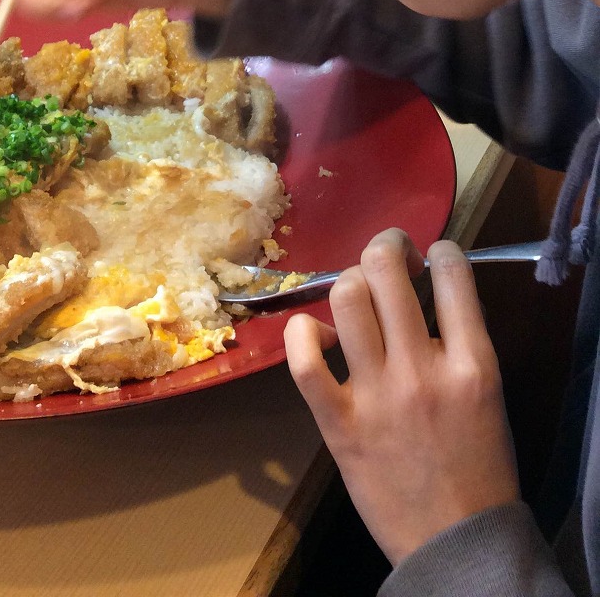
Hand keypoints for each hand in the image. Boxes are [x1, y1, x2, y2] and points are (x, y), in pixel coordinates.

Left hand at [284, 228, 519, 566]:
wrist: (455, 544)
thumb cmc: (478, 469)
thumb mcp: (489, 397)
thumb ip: (460, 345)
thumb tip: (427, 296)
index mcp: (472, 365)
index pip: (454, 275)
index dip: (439, 250)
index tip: (430, 256)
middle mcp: (422, 370)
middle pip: (386, 271)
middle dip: (386, 247)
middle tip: (389, 258)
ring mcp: (377, 395)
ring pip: (346, 299)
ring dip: (349, 283)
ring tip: (357, 296)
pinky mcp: (338, 423)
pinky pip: (304, 361)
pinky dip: (302, 334)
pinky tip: (317, 335)